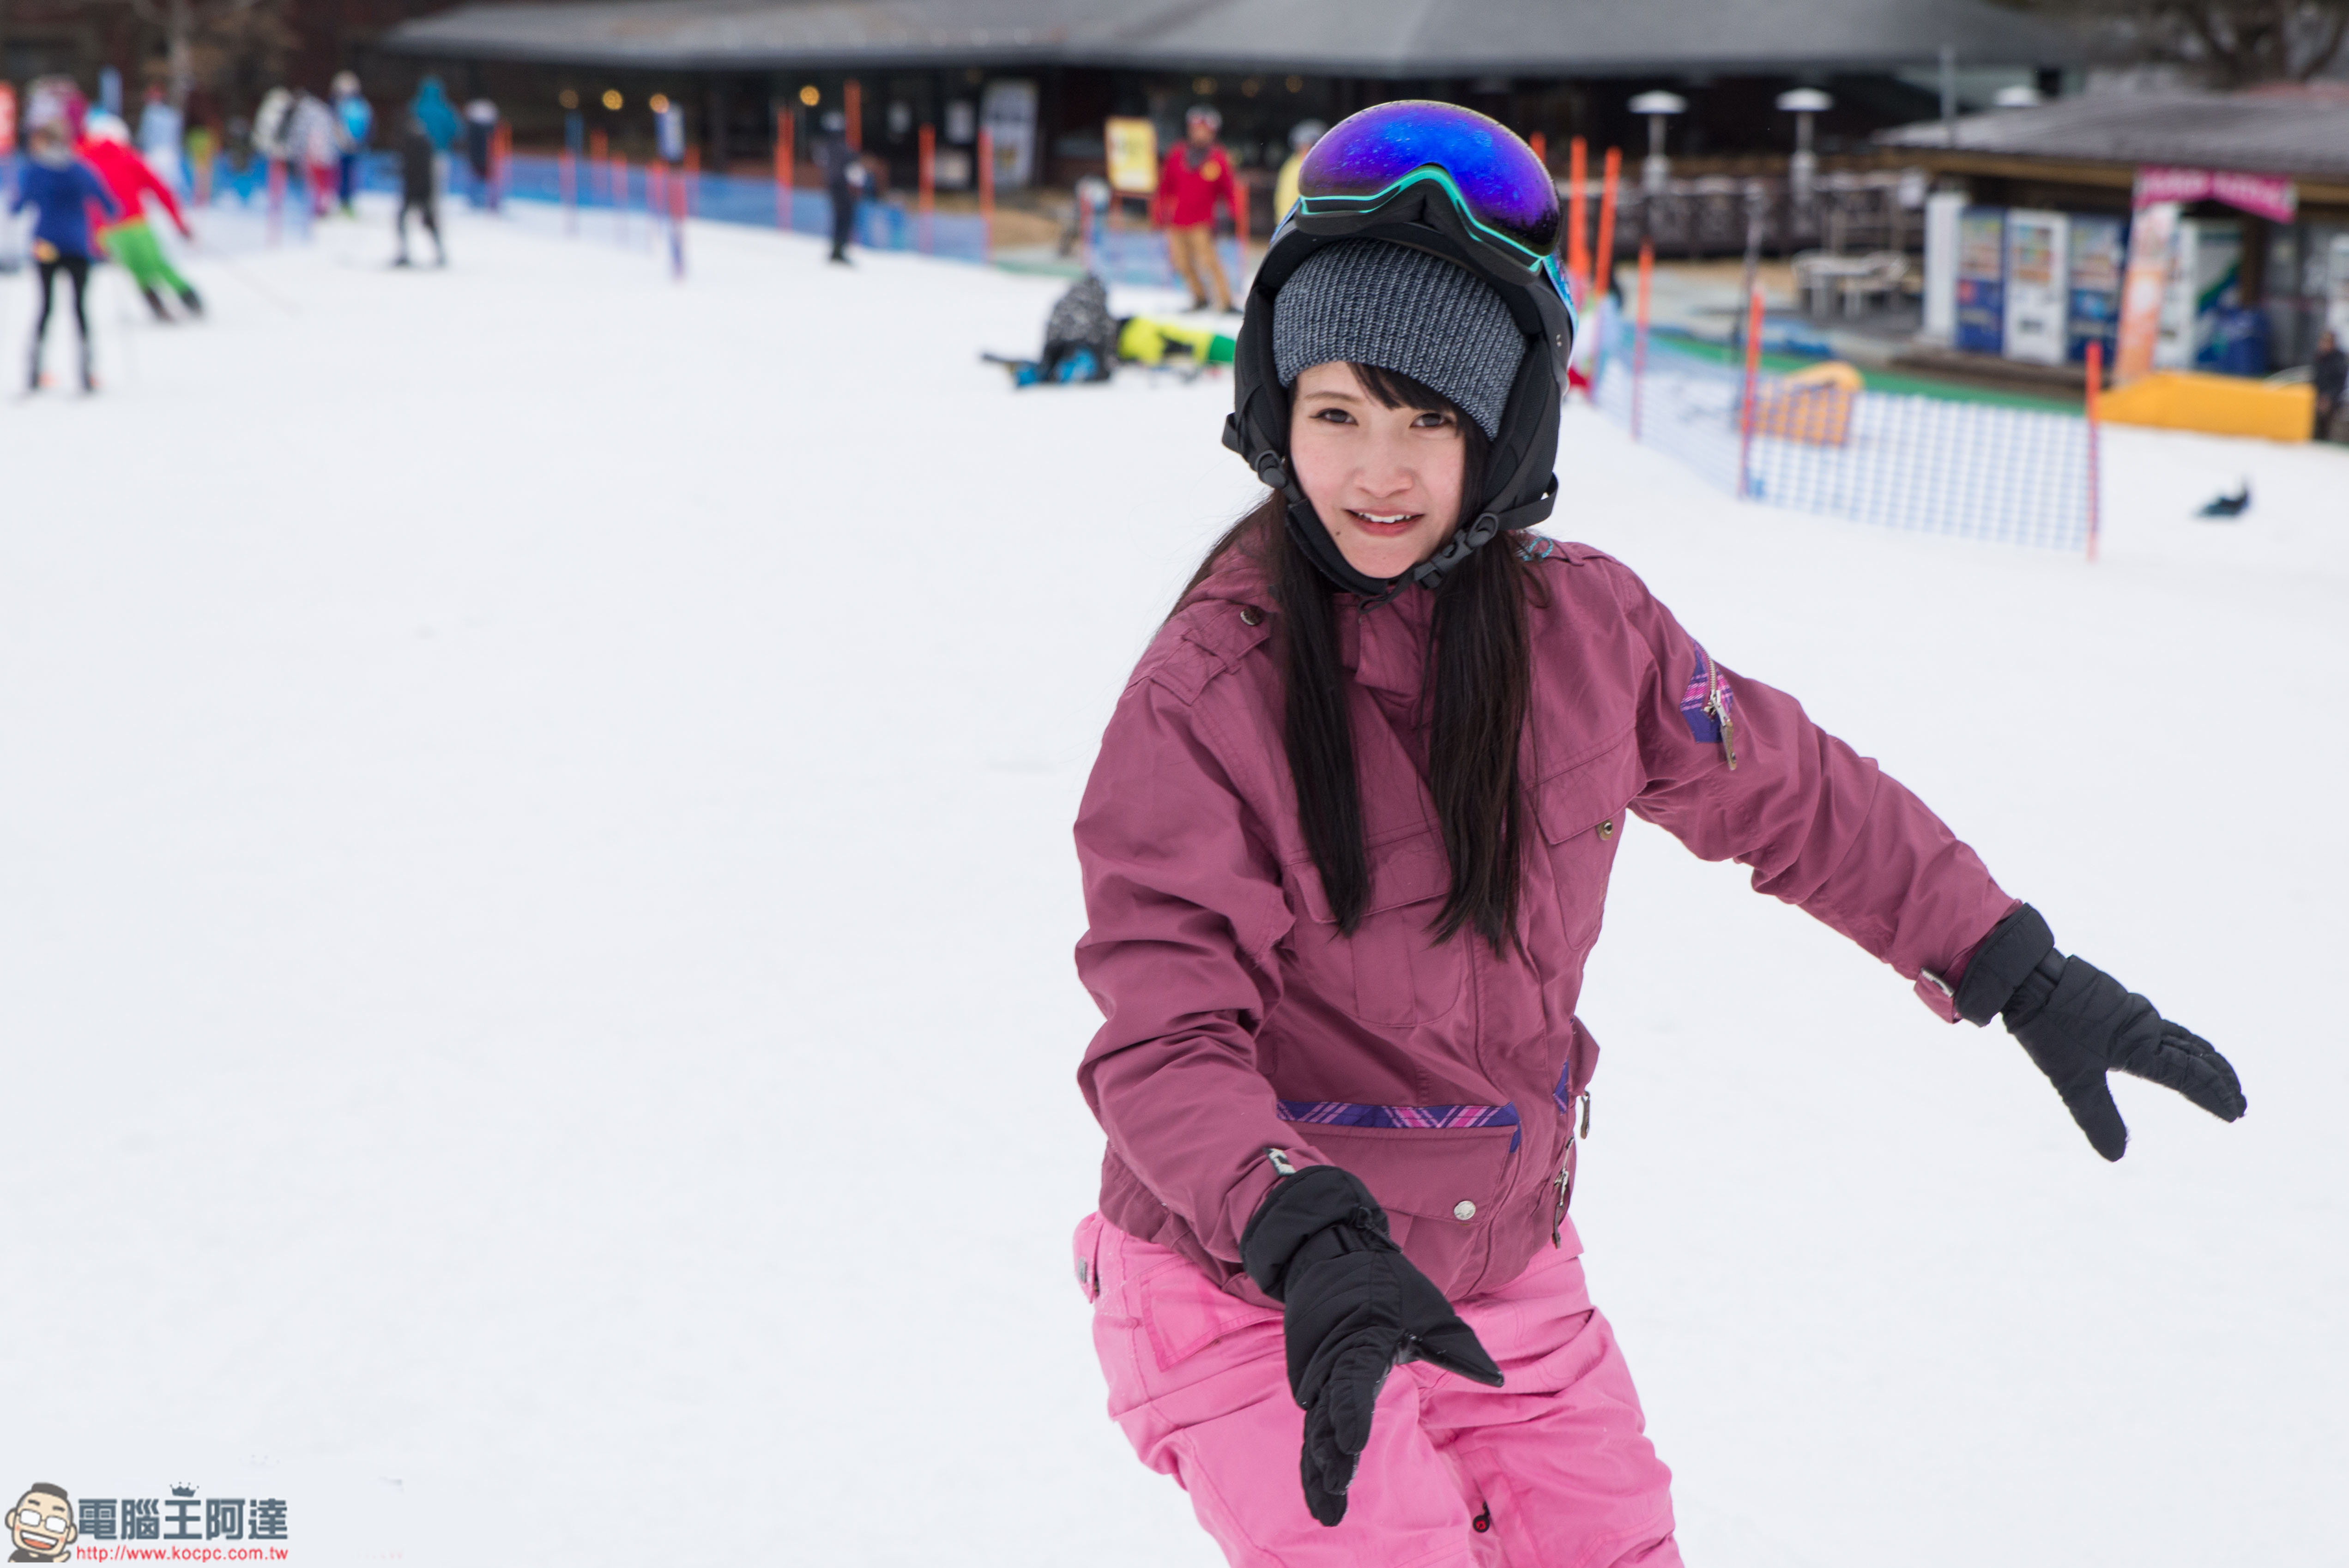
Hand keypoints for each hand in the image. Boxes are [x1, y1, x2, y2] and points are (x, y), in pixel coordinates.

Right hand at [1241, 1164, 1501, 1525]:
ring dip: (1318, 1466)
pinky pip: (1312, 1419)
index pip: (1352, 1383)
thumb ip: (1457, 1347)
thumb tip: (1497, 1378)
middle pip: (1327, 1419)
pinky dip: (1314, 1452)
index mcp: (1360, 1342)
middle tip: (1334, 1501)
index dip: (1350, 1413)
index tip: (1351, 1443)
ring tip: (1325, 1506)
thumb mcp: (1427, 1309)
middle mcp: (1329, 1362)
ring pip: (1315, 1427)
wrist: (1329, 1251)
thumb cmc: (1385, 1282)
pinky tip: (1320, 1483)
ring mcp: (1314, 1372)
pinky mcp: (1310, 1378)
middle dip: (1329, 1462)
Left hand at [1955, 906, 2244, 1160]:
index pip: (2190, 1077)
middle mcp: (2146, 1027)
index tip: (2235, 1113)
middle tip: (2239, 1101)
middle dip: (2220, 1080)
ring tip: (2220, 1075)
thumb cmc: (2049, 1026)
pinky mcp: (2121, 1004)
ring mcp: (2135, 1013)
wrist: (2030, 976)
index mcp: (2141, 1047)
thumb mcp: (2070, 1079)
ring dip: (2205, 1060)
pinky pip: (2164, 1027)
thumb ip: (2096, 1116)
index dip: (2214, 1096)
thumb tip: (2117, 1157)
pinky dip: (2183, 1043)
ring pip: (2183, 1038)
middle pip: (2196, 1056)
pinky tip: (2175, 1045)